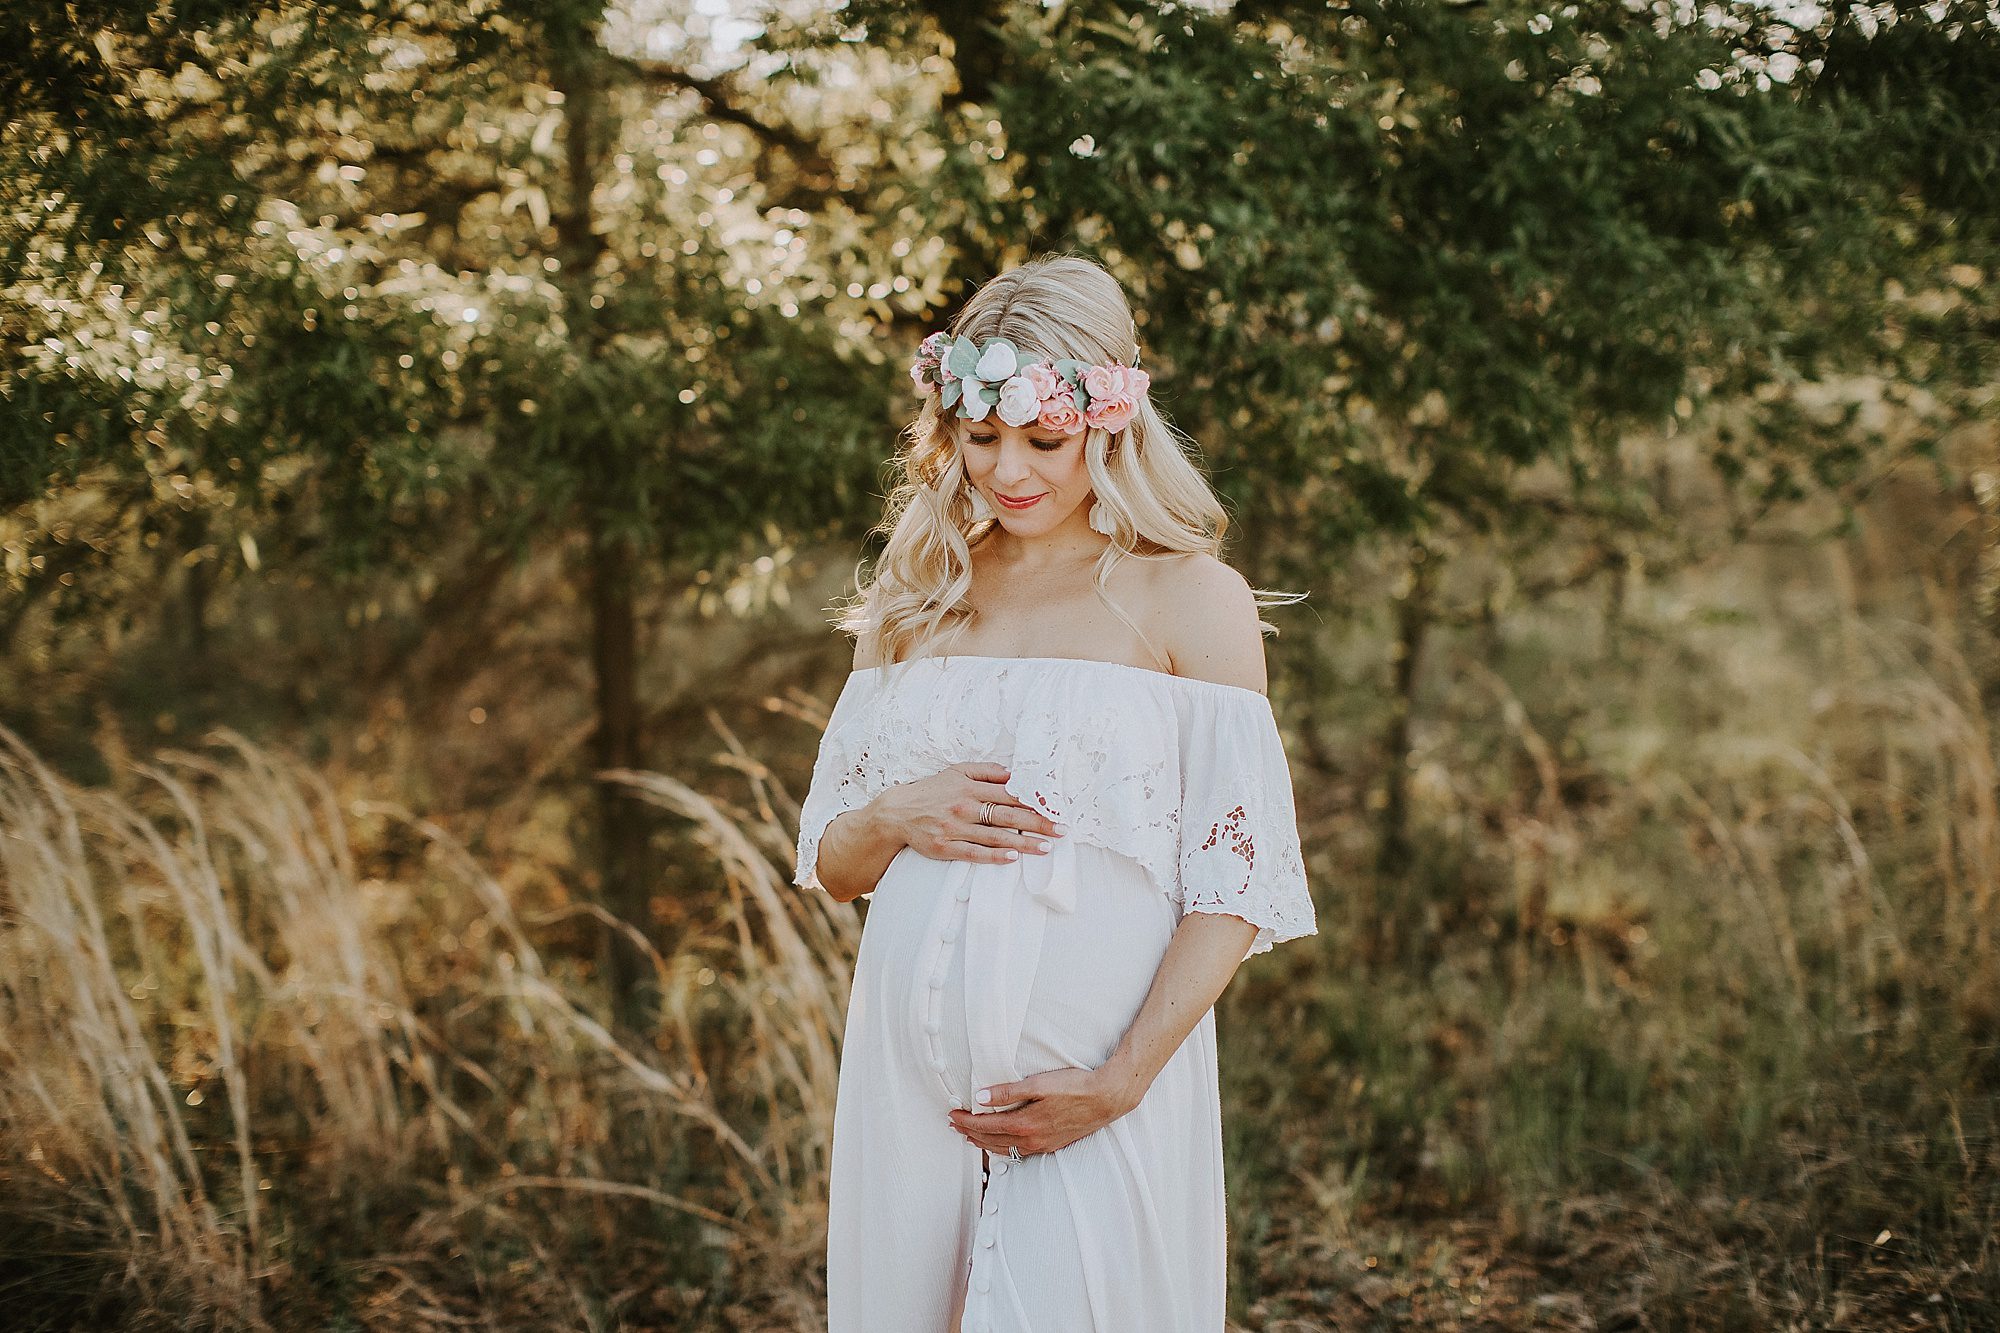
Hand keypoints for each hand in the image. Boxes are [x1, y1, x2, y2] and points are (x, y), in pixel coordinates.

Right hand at [874, 761, 1064, 864]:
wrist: (896, 813)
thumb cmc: (931, 791)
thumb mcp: (957, 772)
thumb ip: (986, 771)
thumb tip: (1014, 774)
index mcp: (970, 788)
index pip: (1009, 795)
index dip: (1033, 802)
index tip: (1055, 808)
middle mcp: (964, 808)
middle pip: (1007, 816)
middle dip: (1037, 823)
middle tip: (1061, 830)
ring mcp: (954, 828)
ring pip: (995, 836)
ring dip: (1023, 842)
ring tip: (1046, 847)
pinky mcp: (945, 847)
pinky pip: (973, 853)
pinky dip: (993, 855)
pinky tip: (1012, 857)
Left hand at [947, 1065, 1141, 1156]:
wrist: (1106, 1098)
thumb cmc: (1075, 1087)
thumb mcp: (1038, 1084)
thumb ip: (1008, 1092)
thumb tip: (980, 1097)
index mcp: (1025, 1125)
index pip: (985, 1125)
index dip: (966, 1120)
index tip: (952, 1114)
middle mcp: (1031, 1140)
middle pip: (991, 1140)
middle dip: (970, 1133)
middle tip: (954, 1125)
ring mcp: (1042, 1145)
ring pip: (1004, 1149)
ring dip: (984, 1142)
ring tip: (970, 1136)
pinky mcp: (1051, 1145)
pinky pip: (1018, 1151)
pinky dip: (1002, 1147)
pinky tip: (1001, 1143)